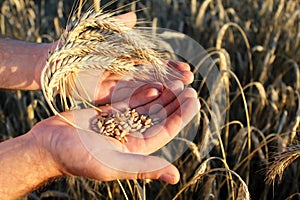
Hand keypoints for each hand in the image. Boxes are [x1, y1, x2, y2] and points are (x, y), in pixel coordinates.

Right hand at [30, 81, 199, 183]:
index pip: (165, 131)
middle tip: (189, 87)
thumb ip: (144, 168)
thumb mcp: (113, 164)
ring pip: (146, 108)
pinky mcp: (106, 114)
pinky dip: (142, 94)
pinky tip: (155, 85)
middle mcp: (130, 137)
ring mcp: (119, 124)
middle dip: (175, 103)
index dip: (181, 116)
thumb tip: (175, 176)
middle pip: (159, 117)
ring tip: (176, 82)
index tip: (194, 100)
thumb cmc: (77, 158)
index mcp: (136, 150)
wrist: (47, 146)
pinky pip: (129, 102)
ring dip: (162, 96)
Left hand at [71, 12, 193, 104]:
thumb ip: (118, 28)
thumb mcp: (98, 33)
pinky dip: (143, 95)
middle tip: (190, 79)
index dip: (168, 66)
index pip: (152, 63)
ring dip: (162, 89)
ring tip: (181, 90)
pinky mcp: (108, 97)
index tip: (185, 68)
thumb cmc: (75, 46)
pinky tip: (158, 94)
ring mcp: (117, 87)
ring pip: (144, 88)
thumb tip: (133, 15)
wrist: (54, 63)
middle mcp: (125, 74)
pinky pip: (128, 97)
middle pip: (153, 77)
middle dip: (171, 78)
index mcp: (125, 59)